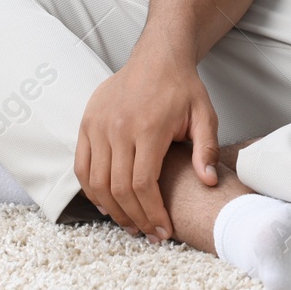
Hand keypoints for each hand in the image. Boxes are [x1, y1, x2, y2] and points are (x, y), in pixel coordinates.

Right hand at [74, 49, 219, 241]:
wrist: (157, 56)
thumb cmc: (182, 87)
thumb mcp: (204, 115)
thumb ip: (206, 149)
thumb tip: (209, 182)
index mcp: (148, 127)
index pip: (142, 184)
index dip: (152, 213)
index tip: (163, 230)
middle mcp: (117, 127)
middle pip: (118, 188)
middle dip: (134, 218)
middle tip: (149, 234)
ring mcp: (97, 125)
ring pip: (96, 181)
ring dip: (112, 209)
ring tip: (130, 224)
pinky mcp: (86, 123)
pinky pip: (82, 166)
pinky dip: (91, 190)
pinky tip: (107, 204)